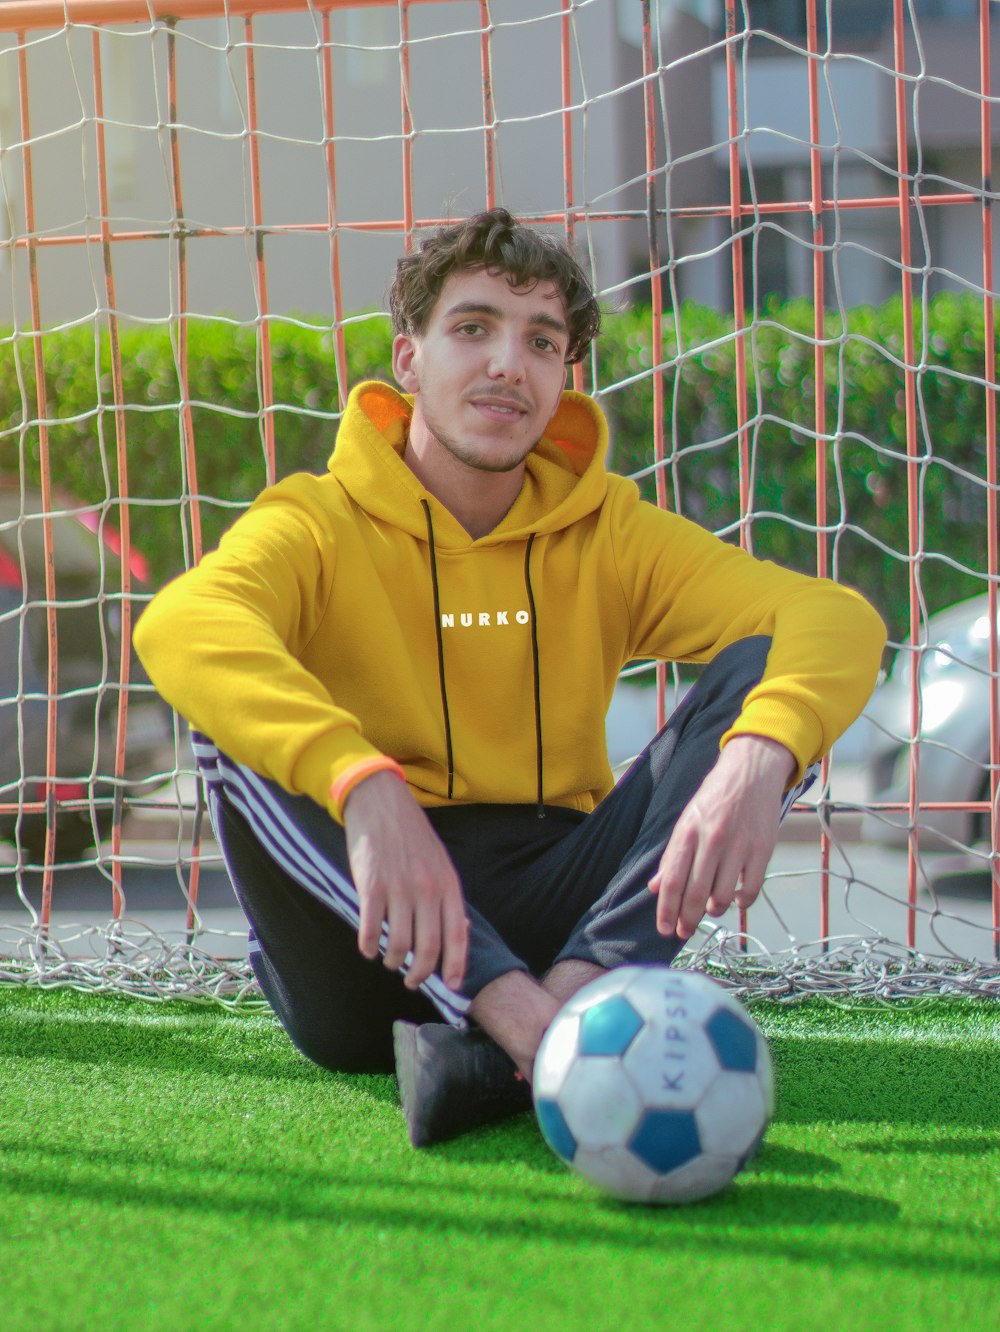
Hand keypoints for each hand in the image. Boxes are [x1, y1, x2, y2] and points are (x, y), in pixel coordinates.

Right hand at [343, 772, 468, 992]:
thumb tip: (462, 930)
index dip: (457, 965)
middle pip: (427, 947)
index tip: (453, 986)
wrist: (381, 803)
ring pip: (399, 944)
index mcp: (447, 883)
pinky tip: (369, 948)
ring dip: (393, 961)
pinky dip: (369, 946)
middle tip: (413, 982)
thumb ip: (448, 896)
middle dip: (421, 973)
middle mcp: (426, 889)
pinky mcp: (371, 886)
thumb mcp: (440, 862)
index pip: (458, 934)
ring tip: (390, 961)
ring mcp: (398, 888)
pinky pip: (371, 929)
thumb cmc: (411, 835)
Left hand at [648, 736, 795, 940]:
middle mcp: (711, 840)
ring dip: (715, 909)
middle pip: (695, 893)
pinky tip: (735, 899)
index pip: (672, 881)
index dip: (666, 910)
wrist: (751, 771)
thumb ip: (672, 855)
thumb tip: (656, 887)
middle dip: (688, 919)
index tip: (665, 929)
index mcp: (687, 833)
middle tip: (685, 932)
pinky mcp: (762, 849)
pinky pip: (751, 889)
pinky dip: (741, 902)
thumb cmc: (715, 797)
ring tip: (711, 908)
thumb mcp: (686, 821)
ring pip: (723, 895)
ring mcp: (739, 845)